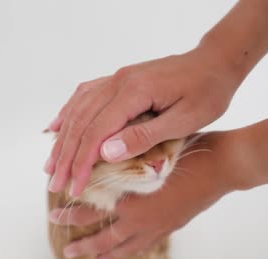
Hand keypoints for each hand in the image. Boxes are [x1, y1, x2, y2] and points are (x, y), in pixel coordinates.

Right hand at [44, 44, 244, 196]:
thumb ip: (144, 136)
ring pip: (79, 110)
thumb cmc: (208, 93)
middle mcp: (119, 82)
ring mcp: (117, 78)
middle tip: (55, 184)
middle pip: (82, 123)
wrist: (216, 62)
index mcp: (134, 92)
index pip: (97, 132)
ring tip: (50, 164)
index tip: (75, 188)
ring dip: (63, 139)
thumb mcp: (183, 120)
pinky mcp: (120, 79)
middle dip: (67, 157)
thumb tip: (105, 153)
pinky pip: (85, 95)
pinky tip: (57, 127)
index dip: (82, 163)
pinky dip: (69, 113)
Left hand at [47, 132, 249, 258]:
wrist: (222, 166)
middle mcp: (142, 218)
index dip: (71, 214)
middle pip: (106, 239)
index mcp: (132, 198)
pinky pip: (148, 246)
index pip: (93, 210)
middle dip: (85, 245)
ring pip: (128, 248)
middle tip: (69, 251)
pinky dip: (134, 251)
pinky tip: (130, 251)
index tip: (53, 215)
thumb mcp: (149, 148)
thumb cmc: (188, 152)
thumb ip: (123, 154)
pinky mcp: (172, 227)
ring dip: (109, 255)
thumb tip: (95, 150)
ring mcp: (159, 226)